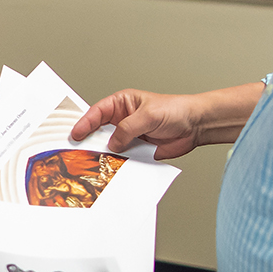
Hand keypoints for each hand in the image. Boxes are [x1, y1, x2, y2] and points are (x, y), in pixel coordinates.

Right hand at [70, 84, 261, 158]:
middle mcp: (122, 120)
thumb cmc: (176, 110)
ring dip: (104, 154)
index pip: (97, 112)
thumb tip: (113, 143)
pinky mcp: (137, 150)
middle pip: (99, 131)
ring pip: (109, 147)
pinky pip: (123, 158)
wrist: (196, 126)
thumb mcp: (148, 116)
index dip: (84, 123)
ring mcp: (129, 136)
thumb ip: (128, 129)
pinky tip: (112, 168)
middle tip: (78, 151)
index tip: (76, 134)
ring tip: (94, 162)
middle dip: (90, 141)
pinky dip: (117, 164)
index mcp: (121, 103)